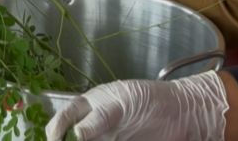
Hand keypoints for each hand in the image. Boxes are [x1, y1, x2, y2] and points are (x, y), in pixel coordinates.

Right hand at [45, 71, 228, 140]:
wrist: (184, 114)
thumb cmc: (151, 99)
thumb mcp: (122, 103)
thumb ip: (100, 118)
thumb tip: (76, 133)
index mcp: (92, 105)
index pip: (67, 115)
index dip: (57, 127)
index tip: (53, 138)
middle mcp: (96, 125)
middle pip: (74, 137)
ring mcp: (108, 139)